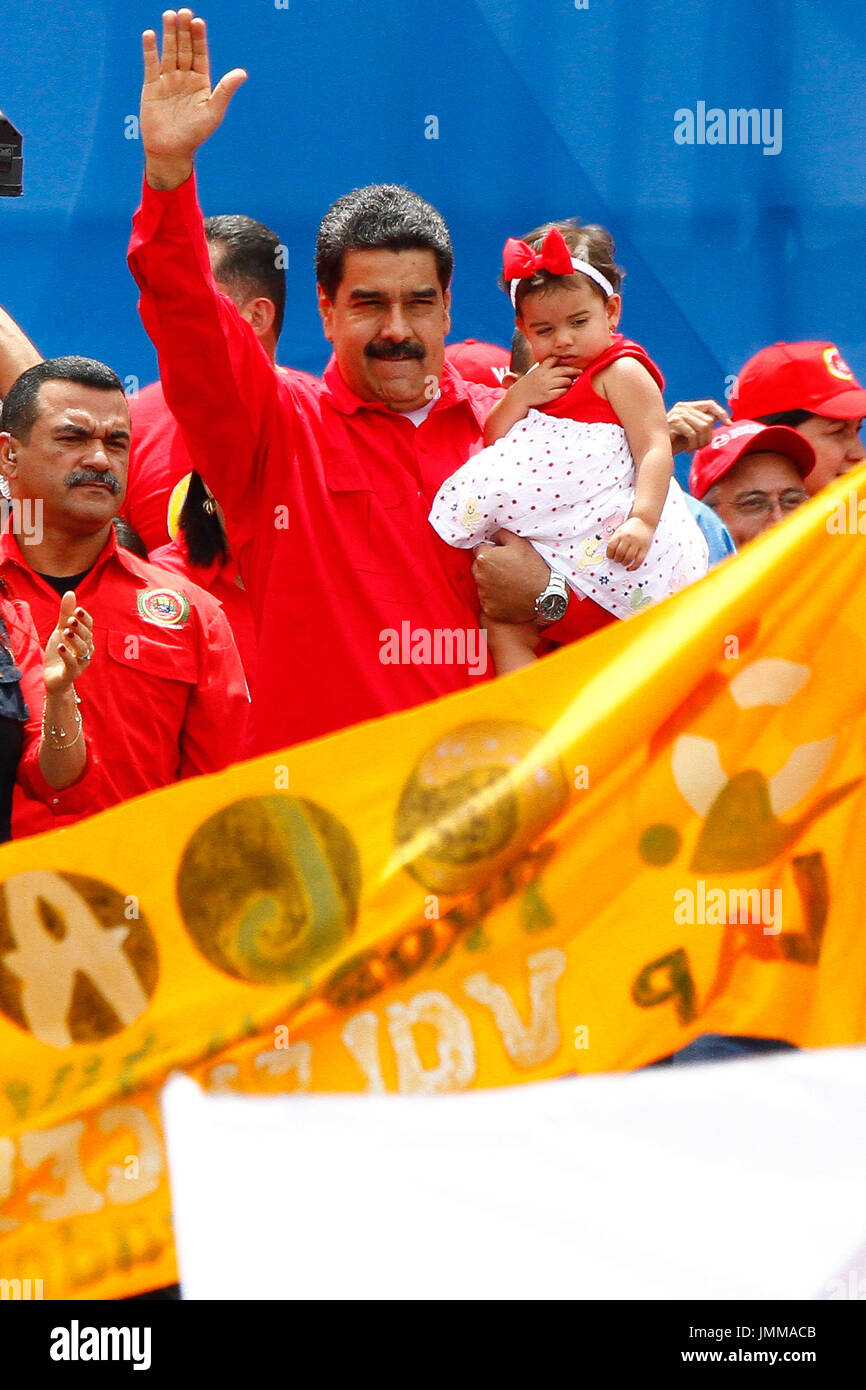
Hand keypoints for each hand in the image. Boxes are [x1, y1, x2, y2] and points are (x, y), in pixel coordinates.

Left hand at [44, 592, 94, 694]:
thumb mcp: (61, 630)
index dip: (84, 619)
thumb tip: (70, 592)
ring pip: (82, 650)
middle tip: (70, 620)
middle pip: (87, 637)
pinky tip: (60, 647)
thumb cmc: (60, 652)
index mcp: (85, 639)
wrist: (53, 677)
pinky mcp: (72, 673)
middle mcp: (86, 650)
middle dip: (80, 628)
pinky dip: (67, 655)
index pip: (89, 626)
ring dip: (75, 640)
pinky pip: (72, 664)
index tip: (77, 610)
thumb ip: (65, 613)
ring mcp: (80, 662)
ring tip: (66, 632)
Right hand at [141, 9, 246, 187]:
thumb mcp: (213, 112)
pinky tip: (150, 35)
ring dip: (169, 34)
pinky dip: (150, 50)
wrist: (171, 151)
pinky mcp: (151, 86)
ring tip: (169, 15)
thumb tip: (242, 73)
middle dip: (184, 31)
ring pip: (169, 52)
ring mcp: (167, 80)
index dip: (199, 38)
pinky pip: (150, 64)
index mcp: (201, 82)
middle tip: (184, 12)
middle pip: (184, 48)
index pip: (200, 54)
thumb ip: (225, 90)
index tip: (198, 22)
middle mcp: (184, 77)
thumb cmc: (195, 135)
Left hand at [472, 530, 549, 621]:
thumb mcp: (520, 543)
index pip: (480, 551)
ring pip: (482, 586)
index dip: (492, 553)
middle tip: (507, 571)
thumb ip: (501, 534)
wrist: (545, 595)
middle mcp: (479, 577)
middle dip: (488, 568)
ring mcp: (483, 595)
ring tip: (510, 585)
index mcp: (483, 558)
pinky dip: (495, 601)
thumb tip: (492, 535)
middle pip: (478, 569)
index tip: (503, 558)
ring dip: (491, 585)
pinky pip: (487, 603)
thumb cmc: (533, 567)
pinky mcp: (488, 610)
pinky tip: (508, 597)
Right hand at [511, 356, 578, 409]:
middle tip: (580, 371)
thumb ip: (543, 368)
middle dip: (574, 370)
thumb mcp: (533, 373)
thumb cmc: (526, 386)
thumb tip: (555, 364)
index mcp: (540, 369)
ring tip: (571, 382)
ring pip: (565, 381)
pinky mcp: (548, 396)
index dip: (562, 360)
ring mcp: (546, 386)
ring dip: (570, 381)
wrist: (518, 398)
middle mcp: (544, 376)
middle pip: (564, 370)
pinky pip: (562, 391)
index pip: (554, 359)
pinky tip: (566, 389)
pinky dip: (566, 390)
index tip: (568, 362)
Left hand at [606, 516, 653, 570]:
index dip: (609, 554)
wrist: (644, 521)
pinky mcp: (645, 547)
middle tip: (617, 560)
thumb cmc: (630, 528)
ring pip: (629, 558)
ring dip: (624, 563)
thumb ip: (615, 541)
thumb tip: (610, 555)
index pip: (611, 547)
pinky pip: (639, 560)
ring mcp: (637, 543)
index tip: (610, 557)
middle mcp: (628, 538)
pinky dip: (634, 566)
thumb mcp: (619, 531)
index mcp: (620, 534)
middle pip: (620, 553)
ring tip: (623, 563)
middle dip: (617, 560)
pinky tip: (630, 568)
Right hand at [667, 399, 729, 453]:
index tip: (729, 424)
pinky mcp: (673, 422)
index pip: (710, 404)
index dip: (721, 413)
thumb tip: (723, 418)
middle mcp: (683, 407)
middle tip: (700, 447)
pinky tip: (687, 450)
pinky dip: (693, 444)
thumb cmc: (675, 443)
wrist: (657, 452)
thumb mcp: (693, 432)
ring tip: (694, 448)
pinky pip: (693, 433)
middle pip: (708, 420)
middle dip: (708, 437)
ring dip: (701, 442)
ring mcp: (677, 413)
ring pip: (703, 427)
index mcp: (688, 407)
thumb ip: (704, 423)